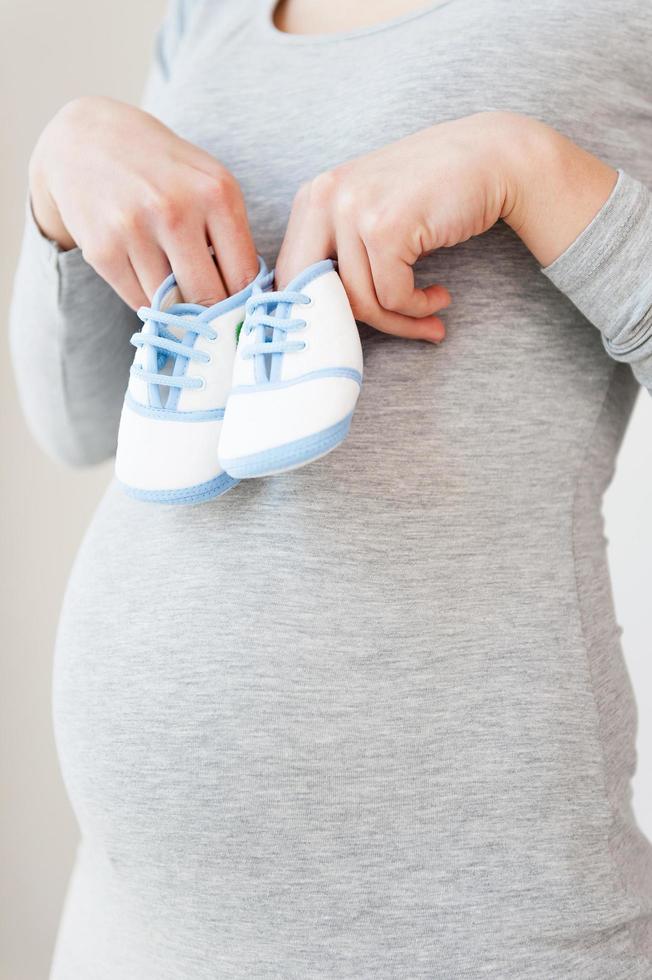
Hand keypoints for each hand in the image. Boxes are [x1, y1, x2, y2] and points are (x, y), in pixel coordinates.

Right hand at [28, 96, 257, 307]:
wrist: (87, 138)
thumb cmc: (163, 169)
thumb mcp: (210, 183)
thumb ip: (233, 237)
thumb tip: (249, 304)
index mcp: (216, 193)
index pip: (244, 277)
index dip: (246, 304)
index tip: (242, 315)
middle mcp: (175, 210)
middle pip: (209, 298)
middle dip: (213, 316)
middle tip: (213, 320)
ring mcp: (134, 230)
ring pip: (171, 305)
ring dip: (178, 309)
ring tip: (177, 292)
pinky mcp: (102, 250)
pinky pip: (139, 302)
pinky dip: (149, 303)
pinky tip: (149, 280)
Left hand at [275, 111, 617, 342]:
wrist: (491, 156)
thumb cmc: (433, 194)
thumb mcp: (372, 213)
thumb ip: (341, 251)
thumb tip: (319, 320)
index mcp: (312, 197)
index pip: (292, 276)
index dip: (317, 314)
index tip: (346, 336)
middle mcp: (324, 198)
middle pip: (314, 294)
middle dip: (349, 326)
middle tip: (386, 332)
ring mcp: (353, 210)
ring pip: (360, 302)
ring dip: (399, 321)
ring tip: (429, 317)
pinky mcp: (386, 227)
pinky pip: (393, 296)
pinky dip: (418, 308)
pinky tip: (439, 296)